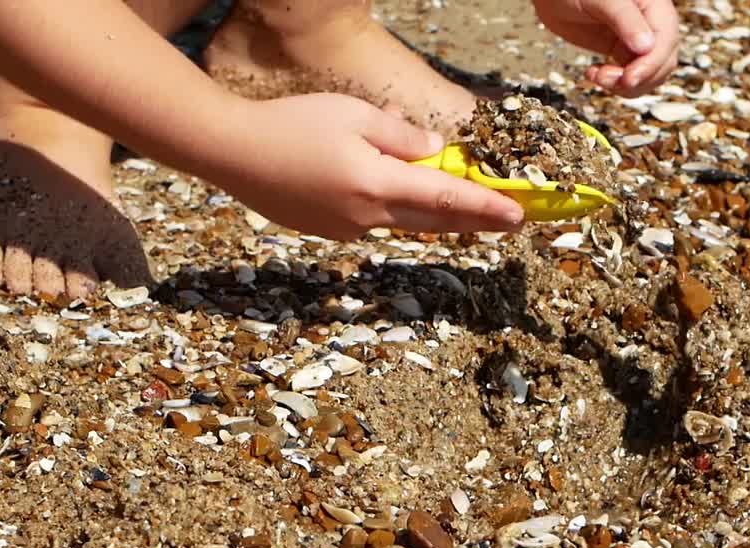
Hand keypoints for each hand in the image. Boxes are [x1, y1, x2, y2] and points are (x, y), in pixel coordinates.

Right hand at [216, 94, 524, 239]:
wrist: (230, 153)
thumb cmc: (291, 124)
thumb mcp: (353, 115)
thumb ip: (401, 135)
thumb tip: (436, 151)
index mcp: (377, 184)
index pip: (446, 198)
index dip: (486, 207)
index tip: (518, 215)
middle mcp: (366, 216)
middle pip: (433, 221)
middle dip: (474, 220)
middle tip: (510, 221)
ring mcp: (346, 230)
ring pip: (403, 221)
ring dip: (433, 213)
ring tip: (461, 204)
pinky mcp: (328, 231)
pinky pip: (372, 220)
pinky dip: (391, 207)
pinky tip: (384, 186)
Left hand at [533, 0, 679, 95]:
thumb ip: (625, 19)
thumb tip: (646, 47)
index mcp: (654, 5)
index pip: (665, 40)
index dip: (651, 64)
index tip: (629, 79)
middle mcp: (650, 23)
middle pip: (662, 61)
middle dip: (638, 78)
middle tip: (606, 79)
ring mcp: (637, 39)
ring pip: (649, 74)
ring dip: (627, 85)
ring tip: (598, 77)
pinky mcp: (622, 51)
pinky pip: (631, 75)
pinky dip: (616, 83)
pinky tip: (594, 73)